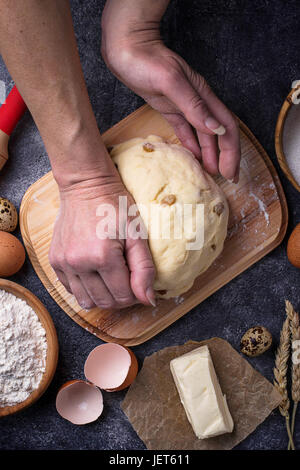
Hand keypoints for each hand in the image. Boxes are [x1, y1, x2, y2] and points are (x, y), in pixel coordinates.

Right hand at [49, 177, 155, 309]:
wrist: (85, 185)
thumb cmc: (115, 205)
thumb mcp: (137, 233)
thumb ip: (144, 269)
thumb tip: (148, 301)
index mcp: (103, 257)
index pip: (123, 296)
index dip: (135, 294)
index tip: (139, 281)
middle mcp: (79, 263)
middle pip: (105, 302)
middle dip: (121, 297)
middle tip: (127, 280)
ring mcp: (64, 263)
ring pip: (85, 300)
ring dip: (102, 297)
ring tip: (111, 279)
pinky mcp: (55, 261)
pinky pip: (70, 290)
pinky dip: (85, 289)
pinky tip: (95, 274)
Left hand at [101, 24, 240, 181]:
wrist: (126, 48)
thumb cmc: (146, 60)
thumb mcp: (171, 82)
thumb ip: (194, 106)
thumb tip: (215, 128)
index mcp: (203, 95)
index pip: (226, 127)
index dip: (231, 150)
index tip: (231, 171)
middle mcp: (198, 102)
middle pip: (218, 134)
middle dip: (225, 156)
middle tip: (226, 178)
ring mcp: (184, 106)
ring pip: (203, 135)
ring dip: (209, 154)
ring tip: (211, 173)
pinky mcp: (170, 108)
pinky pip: (185, 131)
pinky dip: (191, 145)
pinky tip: (194, 158)